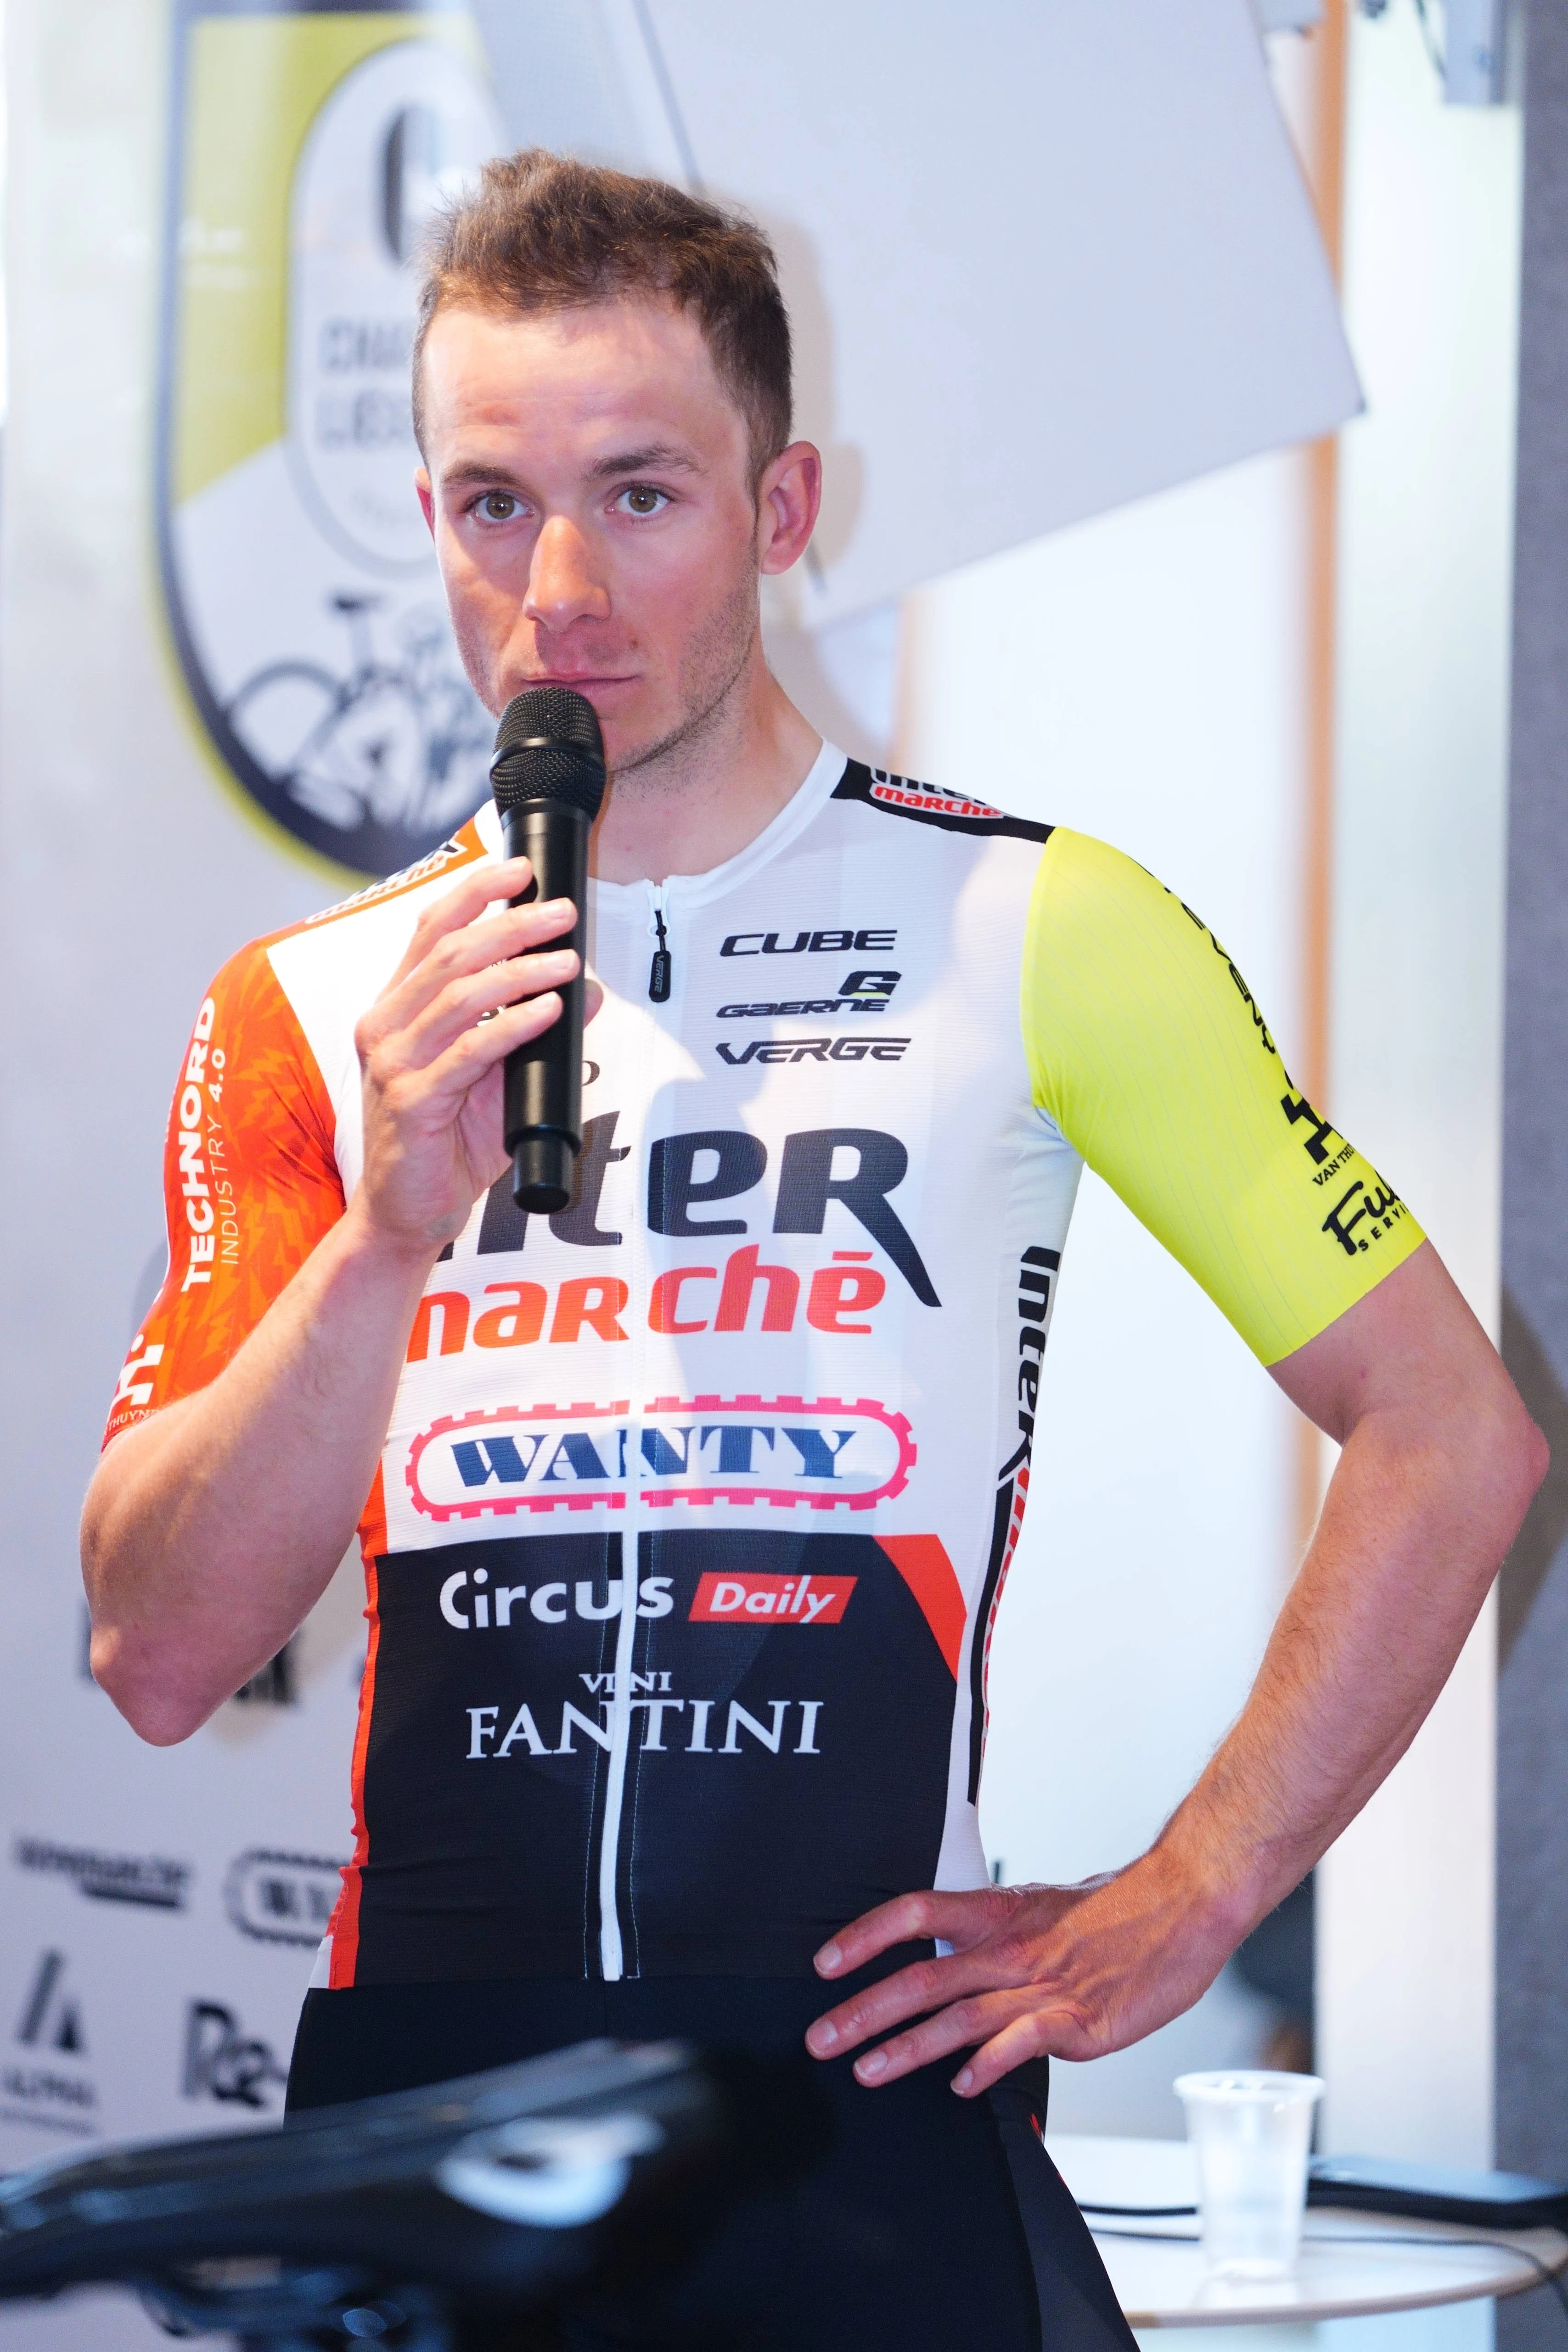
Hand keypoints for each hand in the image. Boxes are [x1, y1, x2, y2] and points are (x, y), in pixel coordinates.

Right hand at [352, 857, 602, 1255]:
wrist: (408, 1213)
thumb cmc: (446, 1144)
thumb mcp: (491, 1076)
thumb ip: (526, 1030)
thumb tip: (585, 988)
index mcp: (396, 1009)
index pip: (430, 931)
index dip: (475, 892)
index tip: (522, 870)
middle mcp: (385, 1026)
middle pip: (449, 953)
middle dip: (511, 924)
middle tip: (563, 912)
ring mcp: (393, 1064)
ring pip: (459, 994)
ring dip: (521, 970)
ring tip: (568, 960)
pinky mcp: (412, 1102)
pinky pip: (469, 1051)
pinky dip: (514, 1025)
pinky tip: (549, 1010)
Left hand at [805, 1847, 1241, 2097]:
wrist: (1185, 1903)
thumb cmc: (1120, 1909)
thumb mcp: (1043, 1908)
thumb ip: (999, 1934)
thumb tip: (959, 1955)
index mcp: (998, 1911)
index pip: (915, 1912)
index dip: (865, 1936)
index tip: (825, 1963)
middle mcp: (1010, 1946)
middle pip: (921, 1975)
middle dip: (863, 2010)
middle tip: (820, 2038)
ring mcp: (1041, 1985)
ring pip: (957, 2015)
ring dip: (905, 2048)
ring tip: (865, 2070)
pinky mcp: (1075, 2020)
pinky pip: (1017, 2044)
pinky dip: (985, 2066)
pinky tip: (959, 2087)